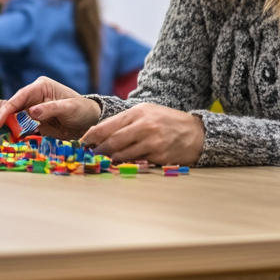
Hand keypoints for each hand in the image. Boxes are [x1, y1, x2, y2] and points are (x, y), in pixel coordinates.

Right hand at [0, 76, 101, 140]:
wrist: (91, 123)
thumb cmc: (82, 109)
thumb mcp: (69, 107)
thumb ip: (50, 108)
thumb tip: (31, 112)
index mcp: (40, 87)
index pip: (18, 98)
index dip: (5, 110)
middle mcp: (33, 98)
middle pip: (10, 107)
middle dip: (1, 118)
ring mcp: (32, 112)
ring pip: (12, 118)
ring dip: (6, 127)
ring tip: (0, 137)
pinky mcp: (34, 124)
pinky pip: (19, 129)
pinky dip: (14, 135)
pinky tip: (10, 141)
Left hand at [79, 104, 205, 166]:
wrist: (197, 132)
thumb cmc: (167, 121)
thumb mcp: (146, 112)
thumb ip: (125, 121)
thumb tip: (99, 133)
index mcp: (138, 113)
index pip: (108, 126)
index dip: (91, 137)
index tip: (81, 144)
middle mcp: (145, 126)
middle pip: (113, 142)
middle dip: (98, 151)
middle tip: (89, 157)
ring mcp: (153, 142)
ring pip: (123, 155)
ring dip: (110, 160)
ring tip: (101, 162)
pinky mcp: (160, 157)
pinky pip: (138, 163)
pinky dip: (127, 166)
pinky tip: (120, 167)